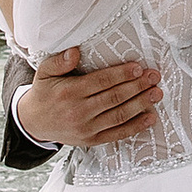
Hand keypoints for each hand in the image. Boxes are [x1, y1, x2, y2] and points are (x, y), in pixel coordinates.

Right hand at [14, 46, 161, 146]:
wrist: (34, 123)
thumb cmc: (44, 93)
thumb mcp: (44, 72)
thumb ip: (59, 61)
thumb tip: (75, 51)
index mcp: (69, 92)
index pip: (101, 82)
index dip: (121, 74)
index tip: (138, 68)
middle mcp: (79, 111)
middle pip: (114, 98)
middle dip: (137, 87)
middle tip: (154, 77)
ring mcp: (86, 128)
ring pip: (119, 115)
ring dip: (141, 104)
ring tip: (157, 93)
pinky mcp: (92, 140)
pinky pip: (117, 134)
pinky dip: (135, 127)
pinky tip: (150, 117)